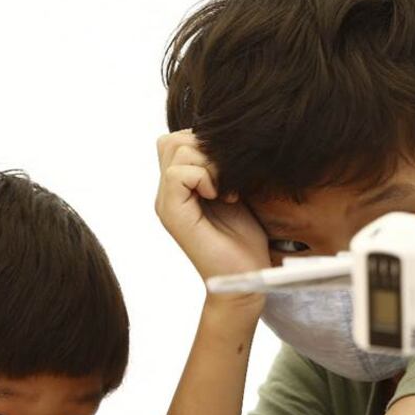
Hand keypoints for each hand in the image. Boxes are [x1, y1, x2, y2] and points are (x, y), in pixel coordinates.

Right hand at [155, 130, 270, 283]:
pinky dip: (205, 177)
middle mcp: (168, 193)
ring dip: (209, 163)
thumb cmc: (246, 239)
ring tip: (227, 190)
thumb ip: (222, 168)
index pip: (178, 140)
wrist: (246, 277)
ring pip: (175, 150)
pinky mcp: (172, 214)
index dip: (206, 145)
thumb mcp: (236, 192)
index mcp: (180, 188)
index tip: (231, 173)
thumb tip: (225, 138)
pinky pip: (178, 174)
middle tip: (229, 179)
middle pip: (173, 140)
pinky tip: (222, 197)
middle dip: (207, 149)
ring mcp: (167, 203)